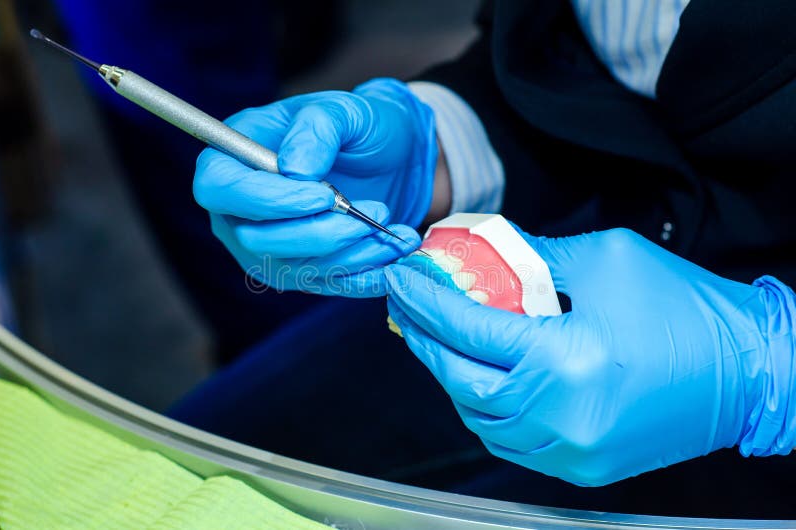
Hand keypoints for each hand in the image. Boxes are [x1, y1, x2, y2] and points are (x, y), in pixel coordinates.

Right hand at [193, 78, 436, 296]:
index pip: (220, 190)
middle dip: (319, 233)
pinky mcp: (300, 271)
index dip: (267, 200)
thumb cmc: (357, 127)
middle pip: (255, 240)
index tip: (323, 195)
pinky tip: (394, 255)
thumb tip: (295, 171)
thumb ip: (317, 128)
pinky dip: (364, 276)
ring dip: (348, 255)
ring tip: (392, 230)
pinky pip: (323, 285)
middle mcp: (238, 210)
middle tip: (373, 212)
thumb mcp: (344, 110)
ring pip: (292, 269)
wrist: (391, 158)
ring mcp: (266, 247)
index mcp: (233, 158)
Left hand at [385, 227, 794, 485]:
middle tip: (407, 307)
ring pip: (479, 419)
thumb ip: (533, 256)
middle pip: (460, 380)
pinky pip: (510, 442)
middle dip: (423, 340)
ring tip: (437, 339)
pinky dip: (486, 409)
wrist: (750, 367)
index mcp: (562, 359)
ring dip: (451, 377)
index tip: (400, 276)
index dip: (425, 300)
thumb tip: (483, 253)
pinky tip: (481, 378)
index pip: (467, 329)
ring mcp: (569, 450)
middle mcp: (558, 415)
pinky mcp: (582, 467)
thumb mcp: (604, 258)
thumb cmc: (684, 305)